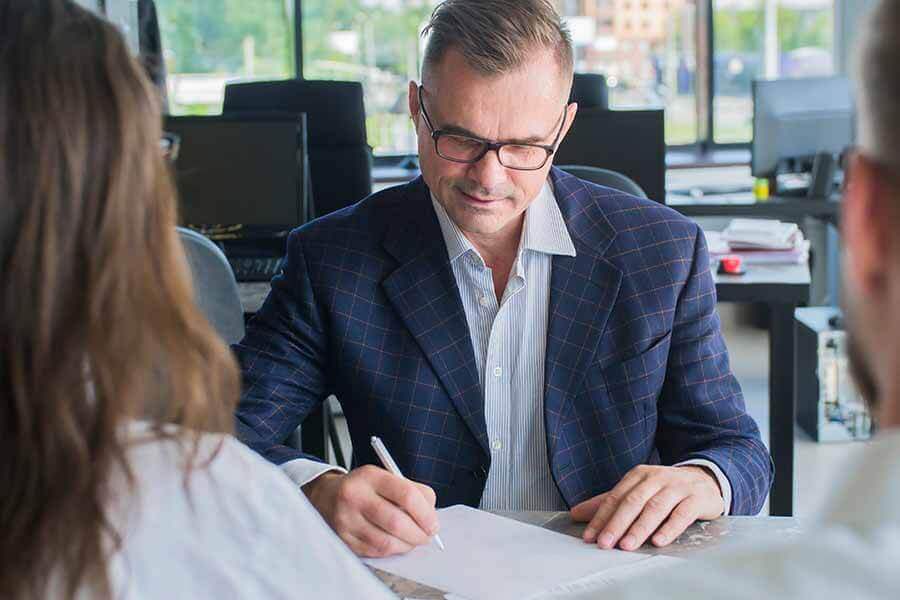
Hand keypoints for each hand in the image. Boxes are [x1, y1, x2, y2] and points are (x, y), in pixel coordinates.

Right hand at [302, 466, 438, 557]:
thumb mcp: (385, 477)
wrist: (326, 496)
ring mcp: (346, 520)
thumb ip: (412, 491)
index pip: (406, 495)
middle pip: (397, 522)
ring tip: (412, 540)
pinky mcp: (343, 539)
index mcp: (370, 476)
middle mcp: (355, 496)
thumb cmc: (364, 488)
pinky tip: (396, 543)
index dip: (426, 513)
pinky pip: (375, 552)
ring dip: (406, 545)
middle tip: (427, 536)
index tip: (434, 524)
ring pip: (386, 542)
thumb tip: (431, 517)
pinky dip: (391, 550)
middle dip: (419, 534)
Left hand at [570, 465, 722, 550]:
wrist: (705, 480)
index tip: (590, 537)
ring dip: (639, 528)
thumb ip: (608, 503)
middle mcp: (656, 478)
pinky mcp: (696, 499)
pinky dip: (669, 528)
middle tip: (605, 543)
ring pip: (655, 508)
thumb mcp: (637, 491)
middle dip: (617, 524)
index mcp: (638, 475)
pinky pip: (682, 514)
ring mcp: (677, 487)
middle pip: (633, 502)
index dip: (601, 517)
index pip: (615, 497)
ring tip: (627, 545)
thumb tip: (576, 513)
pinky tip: (659, 541)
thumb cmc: (665, 489)